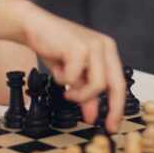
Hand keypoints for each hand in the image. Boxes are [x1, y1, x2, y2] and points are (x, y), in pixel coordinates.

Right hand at [23, 9, 124, 132]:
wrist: (34, 27)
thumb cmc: (54, 47)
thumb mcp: (73, 74)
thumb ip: (86, 92)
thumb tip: (93, 115)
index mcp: (108, 50)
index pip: (119, 83)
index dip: (117, 107)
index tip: (113, 125)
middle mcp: (105, 46)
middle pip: (116, 85)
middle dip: (110, 108)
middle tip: (95, 122)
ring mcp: (94, 46)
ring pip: (96, 85)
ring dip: (79, 94)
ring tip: (67, 90)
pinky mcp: (79, 48)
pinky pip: (74, 78)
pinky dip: (62, 79)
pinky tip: (57, 68)